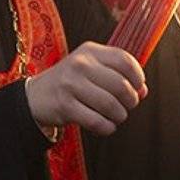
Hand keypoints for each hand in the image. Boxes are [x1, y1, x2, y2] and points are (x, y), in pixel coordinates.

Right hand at [25, 41, 147, 136]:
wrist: (35, 95)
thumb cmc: (71, 82)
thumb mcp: (92, 69)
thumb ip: (118, 75)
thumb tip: (143, 91)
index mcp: (90, 51)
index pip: (124, 60)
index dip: (138, 76)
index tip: (138, 87)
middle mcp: (80, 64)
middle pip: (120, 85)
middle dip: (131, 100)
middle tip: (128, 106)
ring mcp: (70, 85)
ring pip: (110, 105)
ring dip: (120, 115)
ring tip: (117, 116)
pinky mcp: (64, 106)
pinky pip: (97, 121)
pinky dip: (107, 127)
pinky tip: (106, 126)